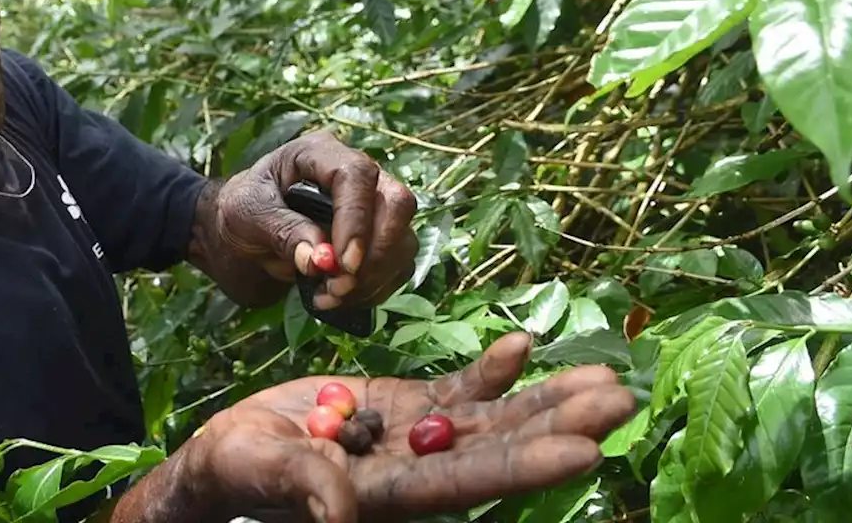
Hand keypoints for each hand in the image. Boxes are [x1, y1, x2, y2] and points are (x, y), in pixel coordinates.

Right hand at [181, 333, 635, 522]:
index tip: (585, 451)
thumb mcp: (263, 472)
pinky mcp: (403, 408)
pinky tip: (525, 346)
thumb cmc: (237, 470)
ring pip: (492, 419)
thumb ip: (304, 487)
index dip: (524, 466)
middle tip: (621, 400)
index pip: (467, 483)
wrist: (230, 455)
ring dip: (546, 399)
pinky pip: (458, 392)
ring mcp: (415, 438)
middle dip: (560, 425)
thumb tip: (339, 517)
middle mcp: (417, 471)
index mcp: (389, 495)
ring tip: (604, 377)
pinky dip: (492, 372)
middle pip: (499, 448)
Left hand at [216, 130, 418, 309]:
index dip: (355, 220)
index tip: (342, 263)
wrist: (242, 235)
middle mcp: (356, 174)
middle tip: (340, 284)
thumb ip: (283, 232)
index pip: (356, 176)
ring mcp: (372, 206)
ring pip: (403, 239)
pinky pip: (396, 265)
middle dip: (376, 252)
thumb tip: (321, 259)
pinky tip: (338, 298)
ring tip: (330, 296)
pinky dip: (373, 289)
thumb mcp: (247, 217)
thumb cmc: (241, 213)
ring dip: (372, 277)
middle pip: (398, 202)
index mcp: (319, 154)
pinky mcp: (377, 239)